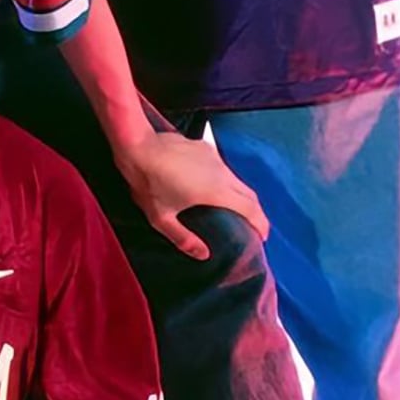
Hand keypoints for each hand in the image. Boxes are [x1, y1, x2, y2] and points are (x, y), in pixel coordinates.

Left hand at [118, 131, 267, 260]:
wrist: (137, 146)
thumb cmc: (148, 183)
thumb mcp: (161, 218)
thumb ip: (183, 238)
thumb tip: (203, 254)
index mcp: (216, 191)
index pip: (250, 208)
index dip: (261, 223)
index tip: (262, 236)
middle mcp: (221, 172)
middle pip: (249, 194)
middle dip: (255, 211)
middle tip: (252, 226)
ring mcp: (214, 157)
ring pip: (235, 179)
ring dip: (239, 195)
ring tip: (231, 209)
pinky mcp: (204, 147)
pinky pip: (221, 167)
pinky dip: (223, 180)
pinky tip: (208, 186)